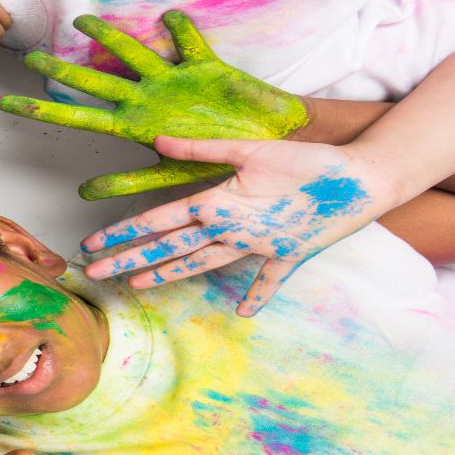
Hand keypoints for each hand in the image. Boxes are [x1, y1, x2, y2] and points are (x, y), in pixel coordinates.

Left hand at [0, 10, 310, 199]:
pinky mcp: (207, 67)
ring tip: (82, 21)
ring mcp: (173, 81)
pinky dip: (181, 29)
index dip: (43, 110)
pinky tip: (169, 16)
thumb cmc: (218, 163)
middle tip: (30, 58)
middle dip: (63, 70)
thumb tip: (83, 193)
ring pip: (134, 53)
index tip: (7, 104)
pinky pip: (191, 42)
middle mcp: (146, 99)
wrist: (267, 149)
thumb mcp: (170, 176)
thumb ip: (127, 184)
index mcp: (134, 126)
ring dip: (110, 37)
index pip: (78, 117)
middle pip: (95, 81)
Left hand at [82, 136, 401, 315]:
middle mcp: (231, 231)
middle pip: (171, 248)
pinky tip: (242, 314)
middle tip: (94, 273)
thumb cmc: (307, 160)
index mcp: (218, 204)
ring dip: (171, 274)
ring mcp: (258, 249)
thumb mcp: (250, 148)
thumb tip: (157, 140)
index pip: (158, 221)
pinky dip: (256, 296)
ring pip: (205, 264)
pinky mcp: (287, 257)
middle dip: (130, 260)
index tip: (91, 244)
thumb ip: (200, 147)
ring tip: (139, 285)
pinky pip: (267, 280)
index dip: (122, 232)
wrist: (363, 181)